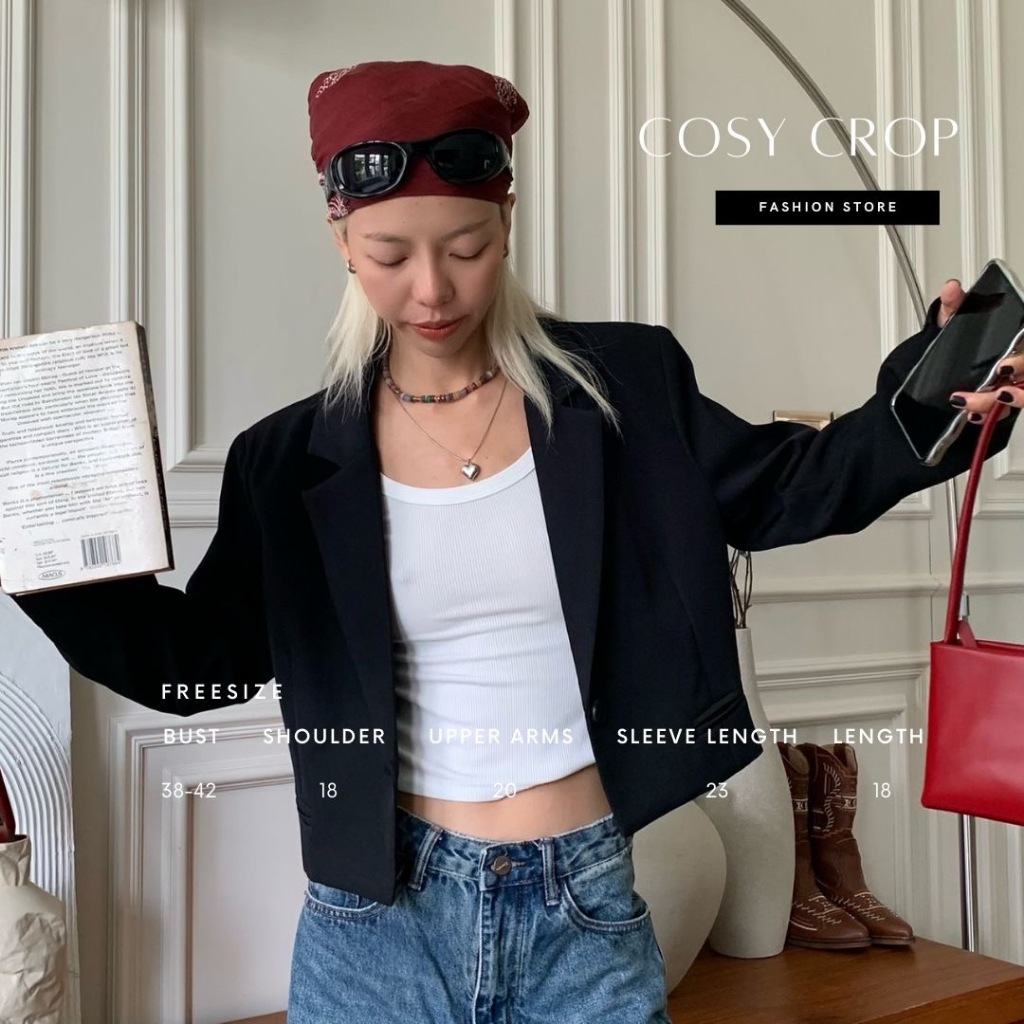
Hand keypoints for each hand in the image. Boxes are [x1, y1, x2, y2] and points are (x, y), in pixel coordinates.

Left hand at [943, 278, 1023, 422]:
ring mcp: (1012, 385)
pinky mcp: (1001, 403)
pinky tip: (971, 415)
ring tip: (970, 404)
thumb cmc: (959, 343)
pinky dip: (985, 416)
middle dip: (1016, 388)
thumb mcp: (955, 322)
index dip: (1021, 362)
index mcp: (1015, 341)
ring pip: (1018, 397)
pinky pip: (1003, 413)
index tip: (1003, 366)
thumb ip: (955, 305)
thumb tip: (951, 288)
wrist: (943, 369)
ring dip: (995, 404)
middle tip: (993, 389)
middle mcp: (1018, 364)